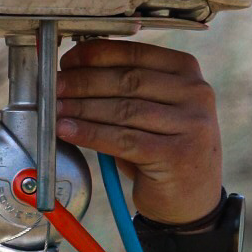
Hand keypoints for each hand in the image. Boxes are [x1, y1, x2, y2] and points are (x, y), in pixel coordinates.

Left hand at [56, 41, 223, 225]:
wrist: (192, 199)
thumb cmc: (163, 148)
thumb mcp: (151, 110)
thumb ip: (123, 88)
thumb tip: (71, 73)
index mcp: (188, 71)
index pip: (134, 53)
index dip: (95, 55)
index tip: (67, 62)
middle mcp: (196, 93)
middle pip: (127, 80)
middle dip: (83, 82)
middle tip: (55, 87)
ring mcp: (191, 124)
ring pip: (123, 110)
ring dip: (82, 108)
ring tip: (56, 110)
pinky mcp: (177, 155)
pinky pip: (123, 140)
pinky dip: (90, 134)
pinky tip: (68, 131)